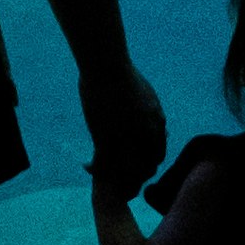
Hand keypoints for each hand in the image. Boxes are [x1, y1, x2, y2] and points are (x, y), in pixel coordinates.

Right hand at [82, 62, 165, 193]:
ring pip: (124, 172)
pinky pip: (102, 164)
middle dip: (132, 175)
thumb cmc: (123, 74)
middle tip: (118, 175)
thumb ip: (150, 111)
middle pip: (144, 169)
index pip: (157, 156)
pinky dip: (94, 168)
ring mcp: (127, 139)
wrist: (107, 67)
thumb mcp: (146, 93)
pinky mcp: (106, 139)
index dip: (146, 163)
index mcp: (157, 123)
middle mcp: (146, 136)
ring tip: (101, 174)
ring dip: (112, 176)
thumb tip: (152, 119)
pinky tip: (86, 165)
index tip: (133, 163)